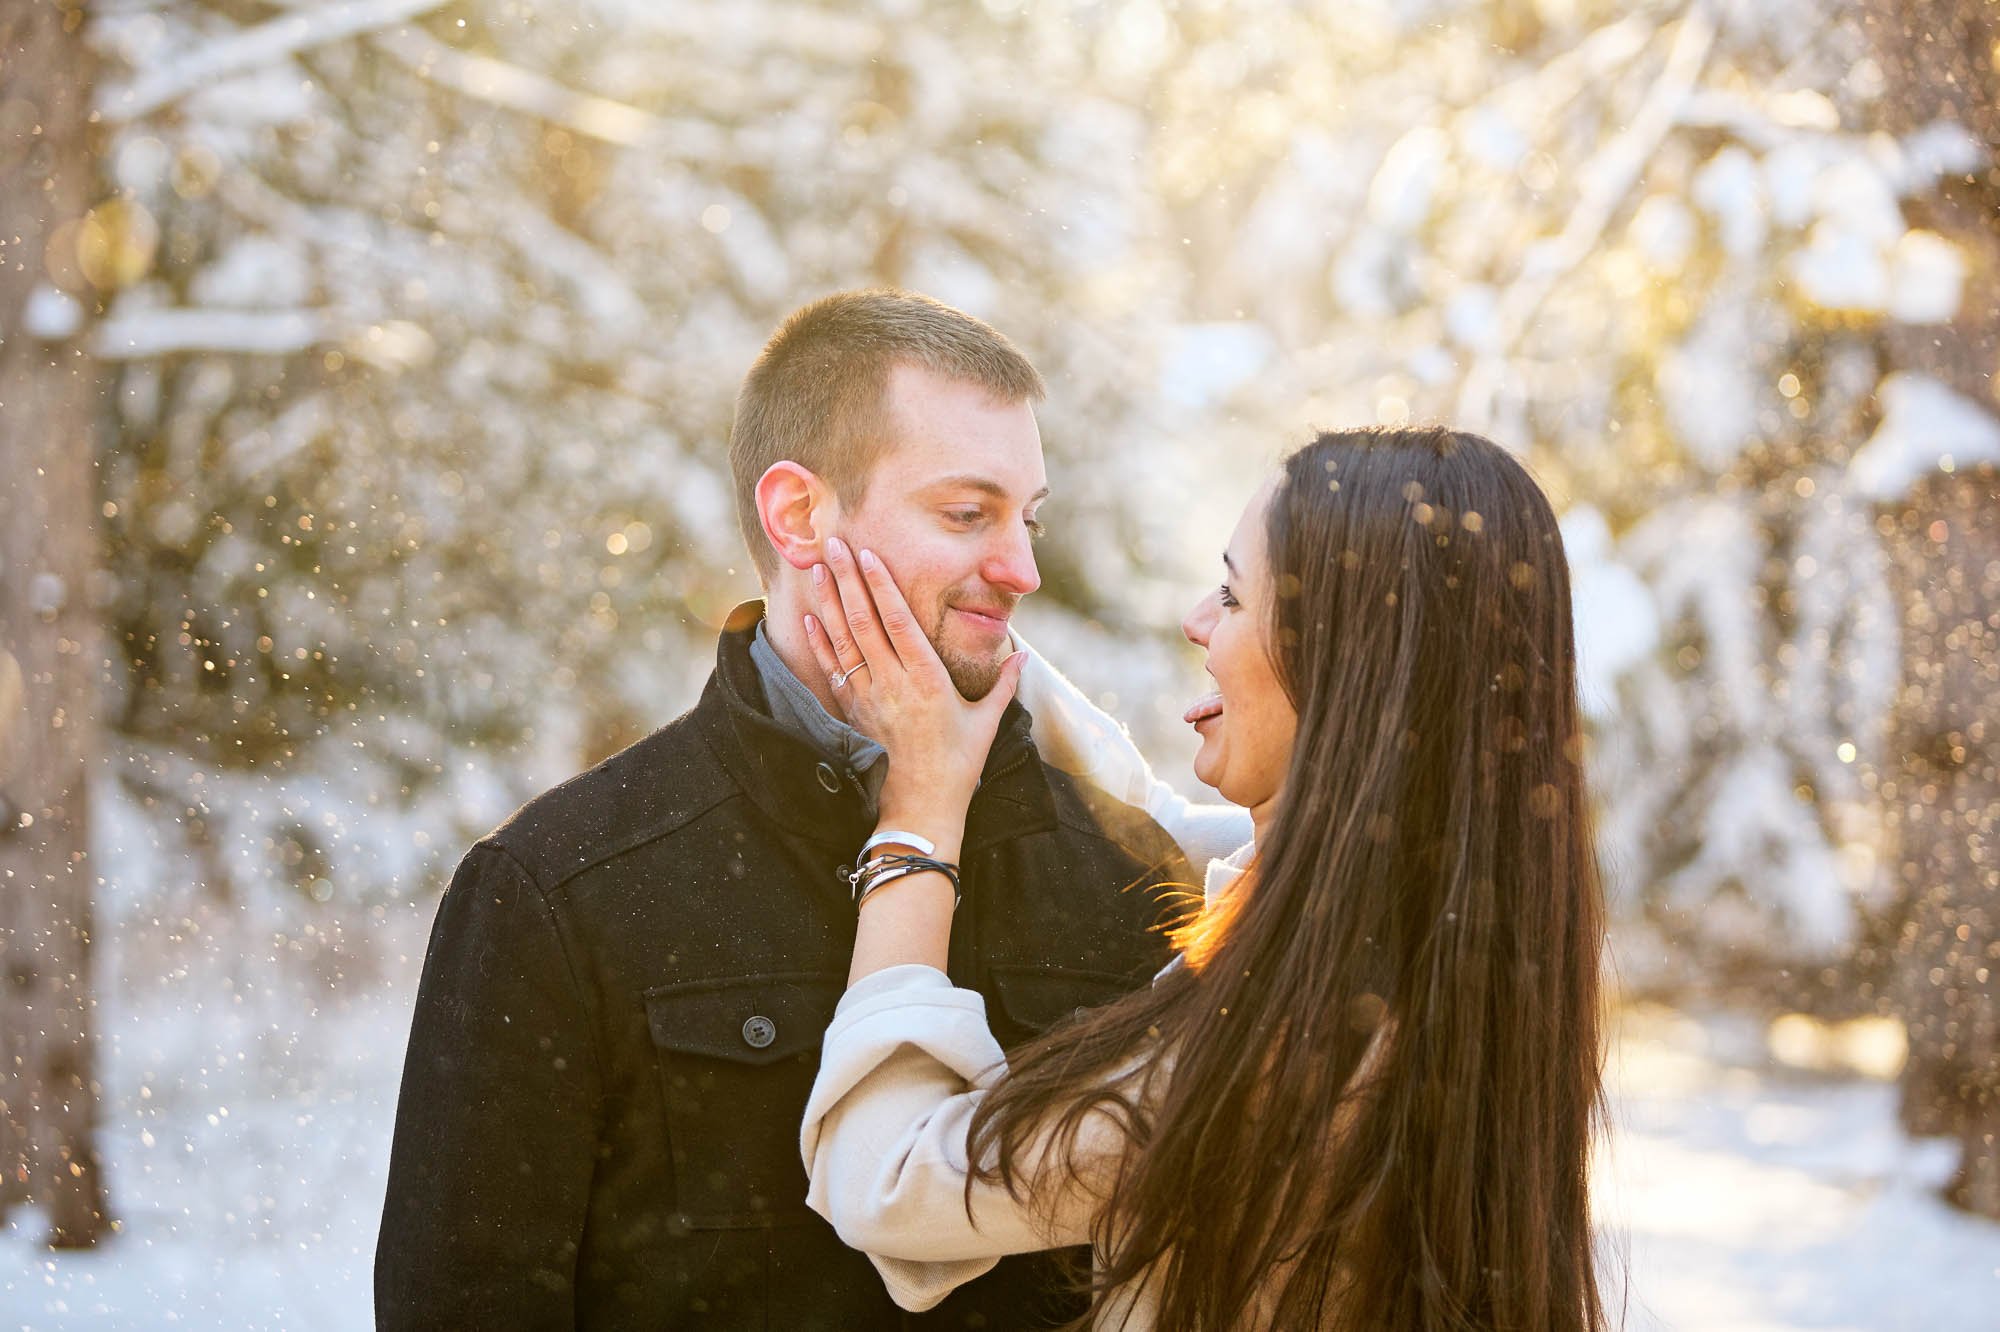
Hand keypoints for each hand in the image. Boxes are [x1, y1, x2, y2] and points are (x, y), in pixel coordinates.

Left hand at [803, 537, 1023, 847]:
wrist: (921, 807)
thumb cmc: (959, 765)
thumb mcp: (987, 722)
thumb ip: (1004, 684)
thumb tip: (1022, 655)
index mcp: (927, 678)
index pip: (900, 620)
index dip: (882, 584)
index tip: (869, 554)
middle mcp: (894, 682)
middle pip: (865, 620)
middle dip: (849, 578)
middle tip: (834, 543)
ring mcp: (869, 697)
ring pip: (845, 639)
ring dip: (830, 601)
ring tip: (819, 568)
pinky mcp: (854, 713)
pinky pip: (833, 669)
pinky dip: (821, 642)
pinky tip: (811, 617)